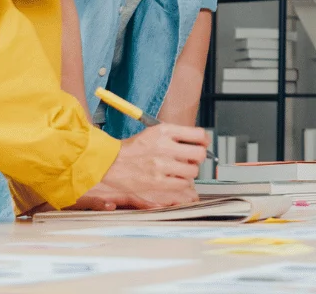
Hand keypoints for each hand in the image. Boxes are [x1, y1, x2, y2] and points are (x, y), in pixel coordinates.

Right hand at [88, 123, 206, 208]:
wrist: (111, 162)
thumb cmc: (134, 148)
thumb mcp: (155, 132)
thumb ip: (176, 135)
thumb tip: (199, 141)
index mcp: (165, 131)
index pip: (198, 134)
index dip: (204, 140)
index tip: (203, 144)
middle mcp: (164, 147)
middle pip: (199, 154)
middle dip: (199, 157)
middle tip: (193, 159)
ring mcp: (161, 165)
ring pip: (193, 171)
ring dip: (190, 172)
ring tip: (181, 170)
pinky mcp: (157, 181)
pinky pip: (182, 183)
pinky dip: (182, 182)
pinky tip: (174, 178)